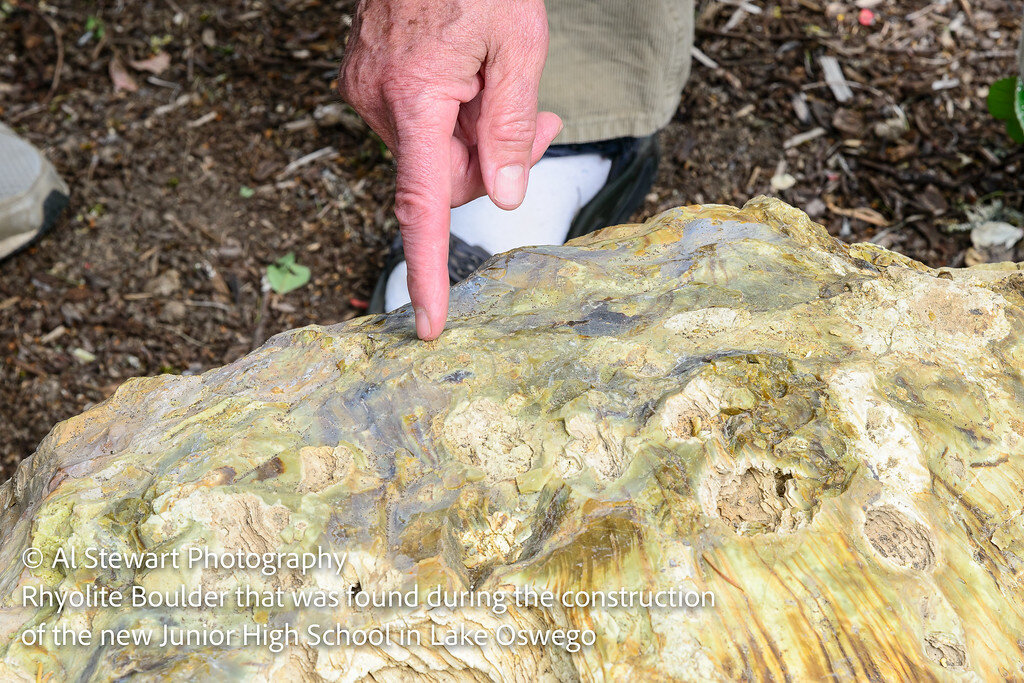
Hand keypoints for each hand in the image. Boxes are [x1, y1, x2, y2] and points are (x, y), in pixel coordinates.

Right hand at [339, 0, 561, 339]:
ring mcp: (366, 91)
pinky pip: (420, 127)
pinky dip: (454, 119)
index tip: (429, 323)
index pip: (423, 207)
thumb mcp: (519, 46)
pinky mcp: (368, 81)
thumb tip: (503, 198)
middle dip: (494, 165)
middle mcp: (378, 102)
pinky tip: (473, 80)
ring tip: (505, 86)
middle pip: (443, 180)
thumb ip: (512, 128)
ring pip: (434, 154)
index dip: (429, 271)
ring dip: (477, 138)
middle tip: (539, 123)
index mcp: (414, 98)